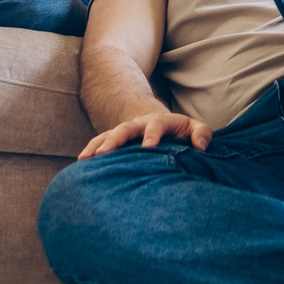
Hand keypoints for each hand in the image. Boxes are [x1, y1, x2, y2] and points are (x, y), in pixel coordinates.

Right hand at [78, 110, 210, 158]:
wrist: (163, 125)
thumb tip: (201, 146)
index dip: (152, 135)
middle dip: (115, 140)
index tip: (149, 148)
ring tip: (86, 158)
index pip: (156, 125)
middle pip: (126, 129)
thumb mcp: (194, 128)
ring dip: (98, 145)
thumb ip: (201, 133)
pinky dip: (91, 150)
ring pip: (109, 135)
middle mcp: (139, 124)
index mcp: (161, 121)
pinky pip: (101, 143)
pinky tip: (81, 162)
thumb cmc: (181, 132)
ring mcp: (126, 132)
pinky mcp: (116, 140)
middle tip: (106, 153)